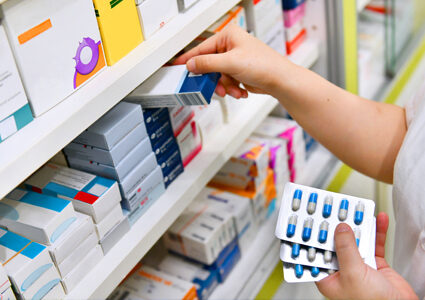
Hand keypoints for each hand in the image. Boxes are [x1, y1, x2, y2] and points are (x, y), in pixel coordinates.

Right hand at [174, 24, 293, 98]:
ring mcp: (234, 60)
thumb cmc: (264, 65)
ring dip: (225, 87)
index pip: (202, 48)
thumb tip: (191, 65)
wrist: (280, 80)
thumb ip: (208, 63)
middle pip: (209, 65)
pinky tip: (241, 90)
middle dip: (214, 79)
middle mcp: (230, 46)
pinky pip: (226, 82)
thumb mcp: (230, 63)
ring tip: (235, 90)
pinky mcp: (239, 72)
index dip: (189, 59)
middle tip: (214, 86)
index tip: (176, 66)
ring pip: (218, 77)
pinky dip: (232, 89)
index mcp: (228, 36)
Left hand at [316, 212, 417, 299]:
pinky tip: (377, 219)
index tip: (310, 218)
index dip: (313, 235)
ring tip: (356, 209)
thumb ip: (345, 248)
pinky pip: (374, 242)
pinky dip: (377, 230)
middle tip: (335, 208)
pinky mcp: (374, 263)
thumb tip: (340, 229)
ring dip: (358, 225)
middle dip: (337, 225)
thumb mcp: (352, 273)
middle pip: (336, 242)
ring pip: (355, 240)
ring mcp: (358, 265)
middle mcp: (341, 270)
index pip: (316, 252)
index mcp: (328, 277)